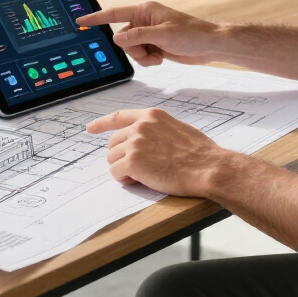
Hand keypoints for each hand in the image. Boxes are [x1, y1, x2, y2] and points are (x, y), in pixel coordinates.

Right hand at [75, 2, 223, 66]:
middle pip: (122, 38)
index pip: (114, 14)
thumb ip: (137, 37)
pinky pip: (140, 55)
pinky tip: (162, 58)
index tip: (81, 20)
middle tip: (151, 52)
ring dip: (142, 57)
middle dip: (134, 50)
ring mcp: (149, 33)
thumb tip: (117, 39)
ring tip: (159, 56)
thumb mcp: (162, 35)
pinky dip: (148, 60)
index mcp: (145, 11)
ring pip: (130, 49)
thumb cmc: (192, 35)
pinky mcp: (155, 44)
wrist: (210, 46)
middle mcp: (145, 20)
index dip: (96, 17)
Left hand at [85, 107, 235, 195]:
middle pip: (113, 143)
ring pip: (112, 159)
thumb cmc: (200, 153)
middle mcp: (141, 126)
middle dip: (121, 157)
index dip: (102, 123)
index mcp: (152, 116)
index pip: (119, 116)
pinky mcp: (133, 161)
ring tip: (144, 175)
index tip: (90, 128)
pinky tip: (140, 180)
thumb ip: (158, 130)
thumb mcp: (178, 129)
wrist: (208, 167)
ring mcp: (135, 142)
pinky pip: (116, 172)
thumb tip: (148, 140)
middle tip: (138, 168)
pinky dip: (125, 179)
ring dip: (124, 169)